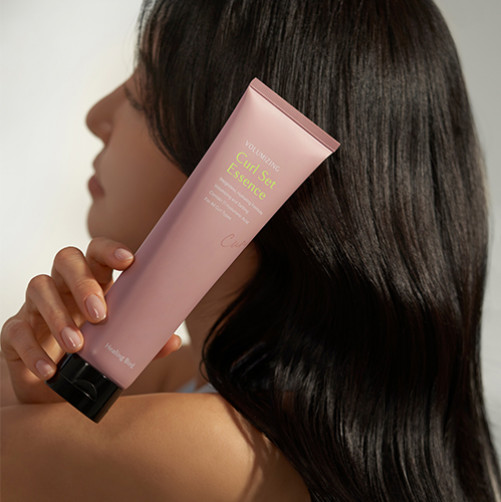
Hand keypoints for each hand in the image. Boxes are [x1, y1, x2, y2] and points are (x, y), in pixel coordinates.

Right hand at [1, 237, 181, 404]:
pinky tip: (50, 369)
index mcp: (93, 281)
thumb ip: (144, 341)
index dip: (110, 250)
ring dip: (58, 316)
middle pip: (66, 259)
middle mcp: (64, 285)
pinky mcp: (15, 331)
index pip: (97, 252)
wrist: (59, 388)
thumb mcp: (120, 346)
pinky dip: (33, 350)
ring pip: (39, 287)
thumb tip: (172, 340)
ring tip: (77, 346)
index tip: (129, 261)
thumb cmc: (94, 354)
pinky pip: (17, 330)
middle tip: (100, 314)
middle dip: (83, 282)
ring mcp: (36, 305)